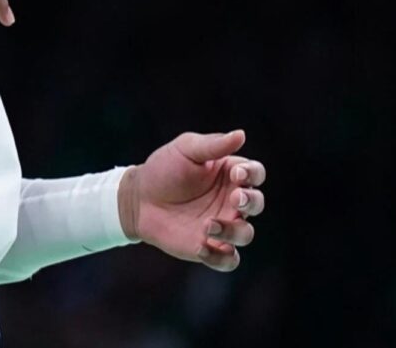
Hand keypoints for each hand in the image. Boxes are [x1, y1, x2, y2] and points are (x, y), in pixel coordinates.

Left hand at [119, 130, 265, 271]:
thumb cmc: (163, 169)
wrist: (138, 198)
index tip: (236, 174)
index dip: (252, 174)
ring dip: (233, 231)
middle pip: (257, 203)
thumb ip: (214, 145)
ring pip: (246, 234)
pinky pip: (228, 260)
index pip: (256, 174)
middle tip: (235, 199)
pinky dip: (220, 258)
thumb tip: (241, 134)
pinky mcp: (209, 247)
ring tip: (208, 225)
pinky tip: (200, 246)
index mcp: (230, 174)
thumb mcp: (186, 149)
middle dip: (251, 202)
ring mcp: (223, 225)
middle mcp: (231, 201)